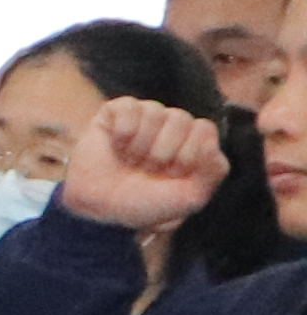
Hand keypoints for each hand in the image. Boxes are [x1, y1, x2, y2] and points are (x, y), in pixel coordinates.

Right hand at [67, 92, 227, 230]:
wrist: (99, 208)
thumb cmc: (145, 204)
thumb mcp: (190, 198)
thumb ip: (214, 172)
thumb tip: (212, 142)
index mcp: (193, 144)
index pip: (204, 129)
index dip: (189, 152)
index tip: (173, 176)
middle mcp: (171, 128)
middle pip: (181, 118)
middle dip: (163, 151)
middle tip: (148, 170)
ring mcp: (143, 119)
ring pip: (155, 111)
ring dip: (141, 144)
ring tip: (130, 160)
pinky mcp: (114, 114)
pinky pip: (128, 106)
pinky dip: (123, 128)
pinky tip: (117, 144)